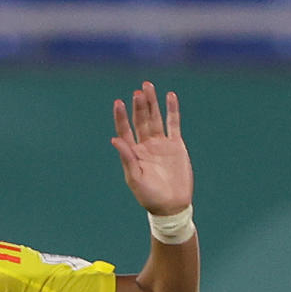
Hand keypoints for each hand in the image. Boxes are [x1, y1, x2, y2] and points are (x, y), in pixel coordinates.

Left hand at [112, 82, 191, 217]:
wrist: (172, 205)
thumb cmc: (150, 196)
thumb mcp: (135, 179)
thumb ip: (127, 158)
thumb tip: (114, 139)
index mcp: (133, 153)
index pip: (125, 130)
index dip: (121, 116)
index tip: (119, 102)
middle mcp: (145, 145)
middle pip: (140, 120)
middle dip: (139, 105)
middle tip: (138, 91)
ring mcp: (161, 144)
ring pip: (155, 118)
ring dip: (152, 103)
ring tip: (147, 86)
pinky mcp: (176, 145)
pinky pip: (173, 124)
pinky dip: (172, 110)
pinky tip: (170, 96)